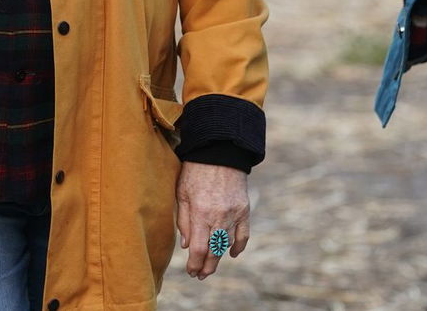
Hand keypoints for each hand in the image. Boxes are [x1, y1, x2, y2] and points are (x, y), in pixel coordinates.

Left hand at [175, 162, 249, 279]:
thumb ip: (183, 221)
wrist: (220, 152)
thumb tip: (186, 245)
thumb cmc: (195, 171)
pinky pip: (244, 235)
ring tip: (210, 267)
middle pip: (214, 252)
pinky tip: (231, 254)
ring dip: (218, 259)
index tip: (190, 272)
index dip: (194, 265)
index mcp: (201, 213)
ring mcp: (234, 214)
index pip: (198, 249)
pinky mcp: (244, 210)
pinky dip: (238, 247)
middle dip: (206, 267)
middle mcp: (219, 217)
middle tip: (200, 276)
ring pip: (227, 245)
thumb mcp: (181, 193)